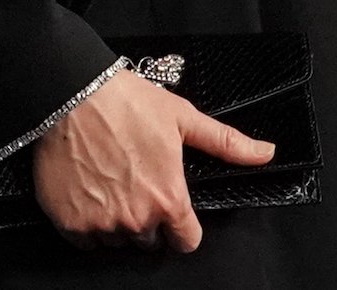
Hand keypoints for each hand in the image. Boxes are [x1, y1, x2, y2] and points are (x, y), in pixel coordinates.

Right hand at [31, 68, 275, 251]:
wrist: (74, 95)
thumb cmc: (130, 103)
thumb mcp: (184, 118)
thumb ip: (226, 143)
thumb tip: (266, 153)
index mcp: (169, 198)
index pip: (186, 241)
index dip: (184, 228)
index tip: (175, 212)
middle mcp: (137, 219)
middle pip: (150, 240)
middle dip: (149, 218)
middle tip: (138, 183)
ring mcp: (102, 224)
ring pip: (118, 240)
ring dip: (118, 221)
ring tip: (113, 182)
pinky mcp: (70, 224)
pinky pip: (85, 240)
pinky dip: (87, 222)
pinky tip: (90, 190)